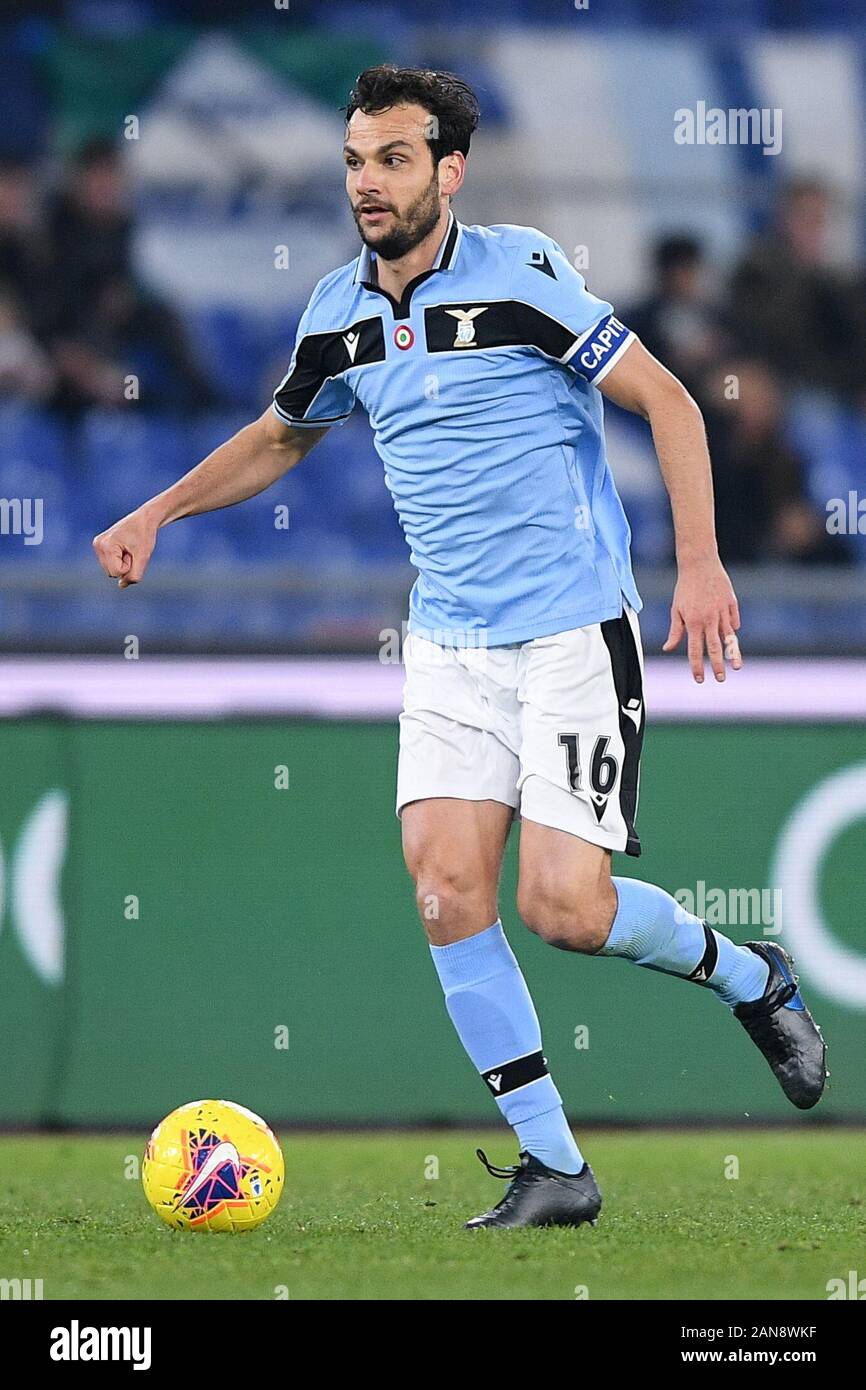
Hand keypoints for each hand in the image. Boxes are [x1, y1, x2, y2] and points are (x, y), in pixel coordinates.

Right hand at [92, 505, 158, 588]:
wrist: (144, 520)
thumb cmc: (145, 536)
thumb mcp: (143, 557)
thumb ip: (134, 575)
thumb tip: (121, 586)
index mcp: (105, 545)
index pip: (116, 573)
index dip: (129, 566)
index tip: (133, 551)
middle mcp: (98, 545)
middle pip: (111, 573)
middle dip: (125, 565)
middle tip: (132, 550)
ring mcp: (97, 545)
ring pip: (110, 571)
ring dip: (123, 564)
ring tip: (128, 548)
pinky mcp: (100, 546)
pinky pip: (111, 565)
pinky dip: (120, 561)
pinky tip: (124, 549)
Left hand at [663, 556, 741, 682]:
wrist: (700, 564)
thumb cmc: (685, 588)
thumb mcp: (676, 610)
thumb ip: (675, 631)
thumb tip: (668, 649)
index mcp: (693, 622)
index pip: (695, 650)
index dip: (696, 666)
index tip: (699, 679)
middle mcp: (709, 619)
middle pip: (714, 647)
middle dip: (718, 666)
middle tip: (720, 679)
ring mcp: (722, 611)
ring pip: (729, 637)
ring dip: (733, 654)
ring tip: (736, 667)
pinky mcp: (732, 603)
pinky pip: (734, 621)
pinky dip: (732, 629)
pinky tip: (731, 635)